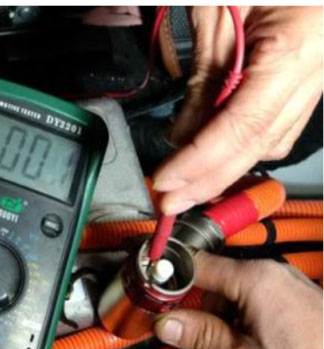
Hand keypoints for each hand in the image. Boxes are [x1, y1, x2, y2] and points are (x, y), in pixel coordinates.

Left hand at [154, 6, 322, 214]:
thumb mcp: (219, 13)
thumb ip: (206, 77)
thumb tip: (183, 134)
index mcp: (297, 51)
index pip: (243, 126)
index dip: (202, 162)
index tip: (167, 183)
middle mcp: (317, 73)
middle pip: (259, 144)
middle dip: (209, 179)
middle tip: (169, 202)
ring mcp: (319, 79)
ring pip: (271, 141)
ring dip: (225, 166)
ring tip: (183, 182)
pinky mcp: (310, 80)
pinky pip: (277, 124)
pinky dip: (241, 144)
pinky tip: (210, 152)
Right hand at [154, 251, 322, 348]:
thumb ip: (200, 337)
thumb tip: (167, 323)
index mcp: (257, 281)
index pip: (196, 264)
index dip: (168, 279)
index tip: (149, 293)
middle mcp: (274, 276)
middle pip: (213, 285)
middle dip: (194, 316)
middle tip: (181, 344)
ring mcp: (288, 289)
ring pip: (233, 300)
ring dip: (217, 328)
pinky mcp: (298, 305)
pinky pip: (255, 308)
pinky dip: (240, 329)